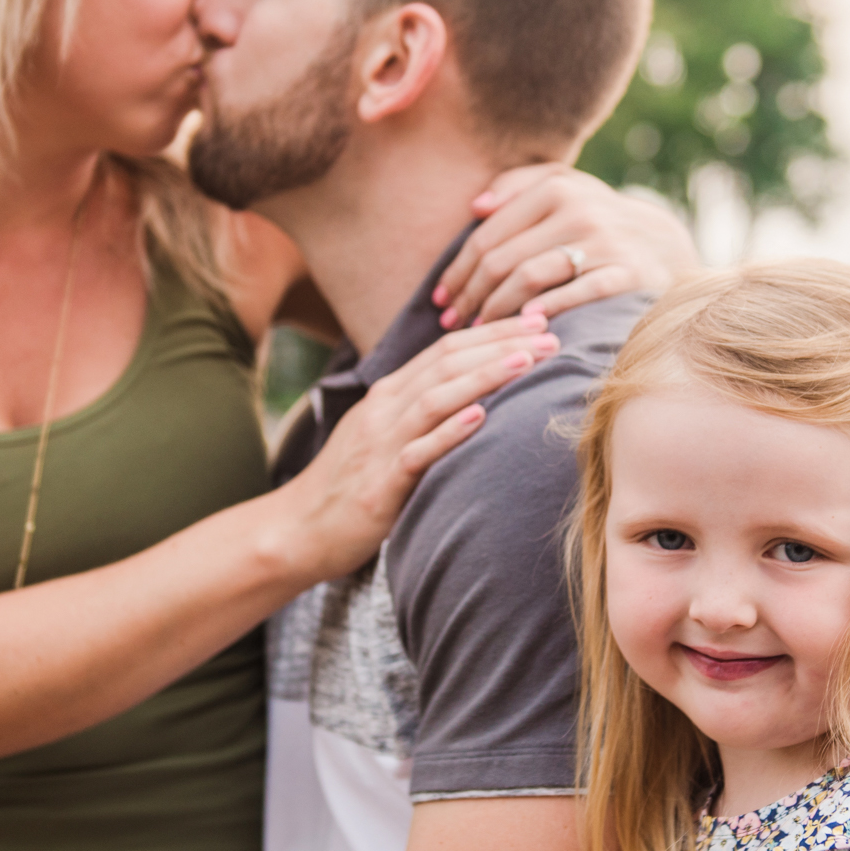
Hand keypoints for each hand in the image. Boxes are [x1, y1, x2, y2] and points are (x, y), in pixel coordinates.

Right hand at [274, 314, 557, 581]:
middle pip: (448, 362)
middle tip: (551, 333)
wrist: (299, 529)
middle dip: (502, 345)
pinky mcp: (380, 483)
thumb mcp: (384, 436)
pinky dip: (450, 432)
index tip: (536, 321)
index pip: (447, 348)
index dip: (493, 332)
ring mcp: (381, 444)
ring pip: (436, 398)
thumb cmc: (350, 484)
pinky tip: (481, 417)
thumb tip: (473, 393)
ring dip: (484, 376)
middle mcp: (384, 409)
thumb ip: (420, 410)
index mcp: (388, 394)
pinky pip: (418, 452)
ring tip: (527, 361)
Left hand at [436, 164, 699, 328]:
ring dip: (495, 309)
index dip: (458, 271)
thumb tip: (476, 206)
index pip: (486, 236)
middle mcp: (578, 210)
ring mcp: (604, 241)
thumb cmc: (597, 221)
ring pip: (529, 277)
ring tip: (478, 329)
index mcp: (556, 187)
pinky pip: (575, 294)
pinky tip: (524, 324)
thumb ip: (519, 186)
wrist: (664, 245)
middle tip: (452, 321)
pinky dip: (546, 309)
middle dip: (469, 295)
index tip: (441, 298)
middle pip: (501, 259)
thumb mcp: (566, 188)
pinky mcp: (626, 273)